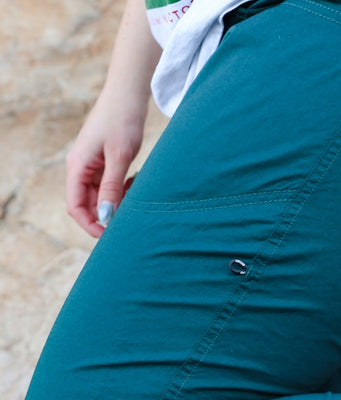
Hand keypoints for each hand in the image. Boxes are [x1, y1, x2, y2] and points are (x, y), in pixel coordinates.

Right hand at [65, 91, 145, 236]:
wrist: (128, 93)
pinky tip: (136, 184)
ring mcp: (92, 164)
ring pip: (100, 195)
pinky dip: (122, 190)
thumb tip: (105, 216)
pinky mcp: (104, 160)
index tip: (110, 235)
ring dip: (117, 202)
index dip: (90, 224)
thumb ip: (112, 187)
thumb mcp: (120, 157)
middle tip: (130, 219)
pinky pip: (109, 184)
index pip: (75, 206)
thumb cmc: (123, 120)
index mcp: (77, 166)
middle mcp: (80, 166)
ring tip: (135, 196)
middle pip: (86, 203)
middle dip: (106, 214)